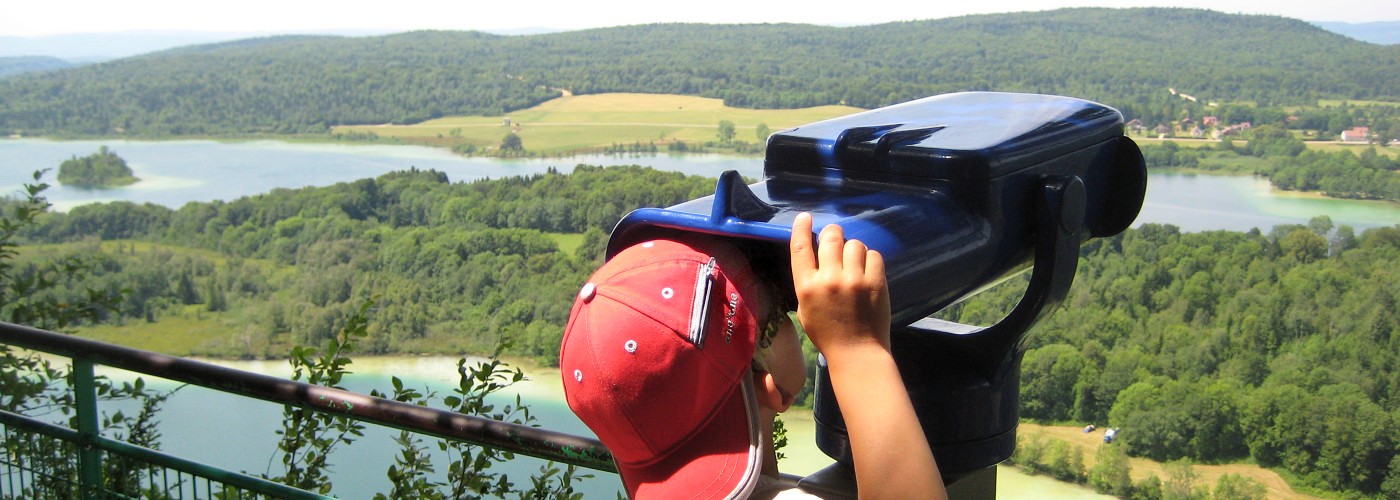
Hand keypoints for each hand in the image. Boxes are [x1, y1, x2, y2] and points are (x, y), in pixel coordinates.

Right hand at [788, 212, 891, 357]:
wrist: (857, 353)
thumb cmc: (827, 334)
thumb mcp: (805, 310)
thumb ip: (808, 283)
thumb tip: (815, 257)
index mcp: (806, 287)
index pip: (801, 248)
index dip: (801, 228)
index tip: (805, 217)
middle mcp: (829, 280)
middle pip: (831, 237)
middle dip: (833, 234)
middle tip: (836, 238)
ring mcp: (854, 280)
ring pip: (854, 244)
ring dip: (853, 249)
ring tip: (854, 262)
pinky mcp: (875, 282)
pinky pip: (873, 255)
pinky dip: (870, 259)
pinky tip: (867, 271)